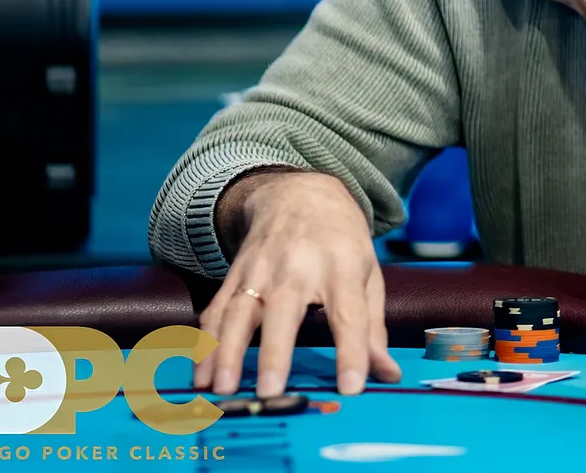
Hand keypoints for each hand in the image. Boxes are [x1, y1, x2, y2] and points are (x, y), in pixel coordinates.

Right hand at [195, 171, 399, 396]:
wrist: (300, 193)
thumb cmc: (341, 242)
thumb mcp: (368, 274)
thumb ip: (373, 328)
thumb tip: (387, 375)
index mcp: (341, 269)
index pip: (349, 314)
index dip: (351, 351)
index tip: (351, 387)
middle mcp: (298, 268)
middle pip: (284, 311)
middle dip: (275, 352)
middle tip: (269, 392)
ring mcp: (261, 270)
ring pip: (240, 311)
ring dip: (227, 352)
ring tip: (221, 389)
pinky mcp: (235, 274)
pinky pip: (216, 310)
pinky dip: (205, 342)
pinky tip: (199, 372)